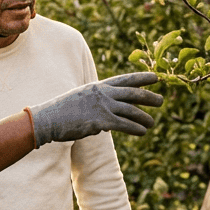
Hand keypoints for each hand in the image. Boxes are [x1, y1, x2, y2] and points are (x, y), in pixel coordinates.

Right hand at [28, 72, 163, 146]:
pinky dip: (136, 128)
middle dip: (149, 97)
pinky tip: (143, 132)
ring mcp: (103, 106)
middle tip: (161, 100)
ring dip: (144, 117)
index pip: (125, 79)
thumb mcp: (81, 99)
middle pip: (133, 93)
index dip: (142, 78)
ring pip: (132, 110)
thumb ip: (97, 102)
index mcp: (98, 86)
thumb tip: (109, 115)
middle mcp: (103, 93)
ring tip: (152, 123)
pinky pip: (124, 124)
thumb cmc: (61, 112)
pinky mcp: (101, 121)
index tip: (156, 78)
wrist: (48, 119)